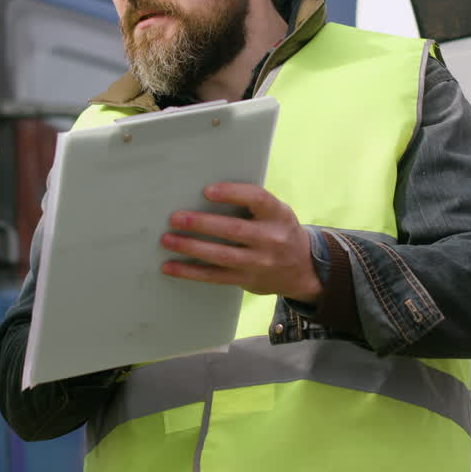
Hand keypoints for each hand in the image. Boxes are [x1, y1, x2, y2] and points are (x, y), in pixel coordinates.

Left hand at [160, 183, 321, 302]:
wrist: (303, 269)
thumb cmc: (278, 230)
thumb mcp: (276, 212)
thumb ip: (251, 204)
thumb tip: (204, 194)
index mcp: (277, 214)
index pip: (257, 199)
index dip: (232, 194)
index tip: (207, 191)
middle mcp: (271, 238)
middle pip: (233, 230)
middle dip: (202, 224)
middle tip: (176, 218)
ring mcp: (259, 263)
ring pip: (221, 255)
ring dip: (191, 248)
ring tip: (167, 240)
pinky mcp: (247, 280)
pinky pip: (215, 277)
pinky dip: (190, 272)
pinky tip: (170, 266)